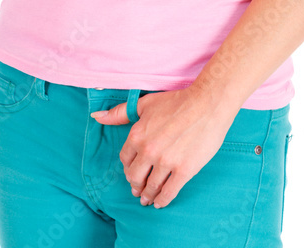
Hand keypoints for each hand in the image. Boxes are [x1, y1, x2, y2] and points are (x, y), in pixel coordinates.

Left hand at [90, 85, 236, 208]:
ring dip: (148, 195)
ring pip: (152, 186)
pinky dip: (163, 200)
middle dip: (136, 185)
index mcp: (137, 135)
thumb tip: (96, 116)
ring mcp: (166, 162)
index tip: (132, 172)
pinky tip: (160, 202)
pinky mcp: (184, 170)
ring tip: (147, 199)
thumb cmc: (177, 101)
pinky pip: (169, 192)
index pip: (125, 160)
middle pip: (136, 177)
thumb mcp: (145, 104)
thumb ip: (119, 113)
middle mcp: (149, 151)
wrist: (206, 104)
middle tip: (137, 190)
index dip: (128, 167)